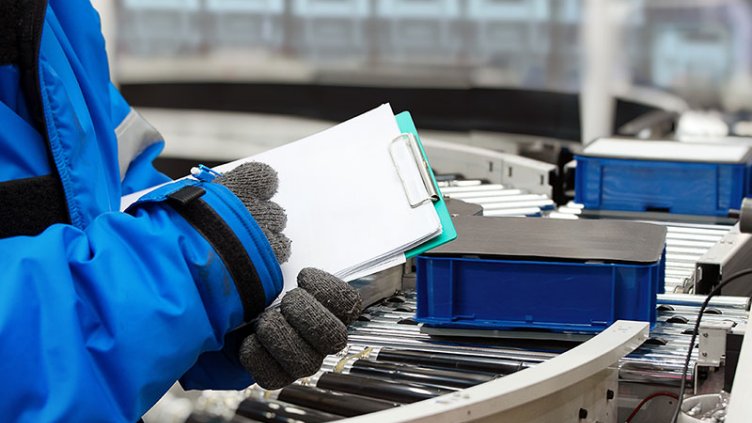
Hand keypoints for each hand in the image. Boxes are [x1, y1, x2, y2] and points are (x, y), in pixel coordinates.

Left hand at [215, 163, 362, 388]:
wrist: (176, 289)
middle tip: (283, 302)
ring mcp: (286, 351)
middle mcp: (305, 324)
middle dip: (308, 315)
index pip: (348, 301)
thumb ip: (250, 186)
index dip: (332, 290)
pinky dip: (258, 356)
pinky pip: (274, 374)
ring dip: (282, 335)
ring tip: (260, 321)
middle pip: (336, 335)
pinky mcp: (263, 371)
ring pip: (307, 360)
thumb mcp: (227, 213)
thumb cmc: (209, 252)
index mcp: (310, 289)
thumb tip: (266, 176)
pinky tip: (241, 341)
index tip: (303, 275)